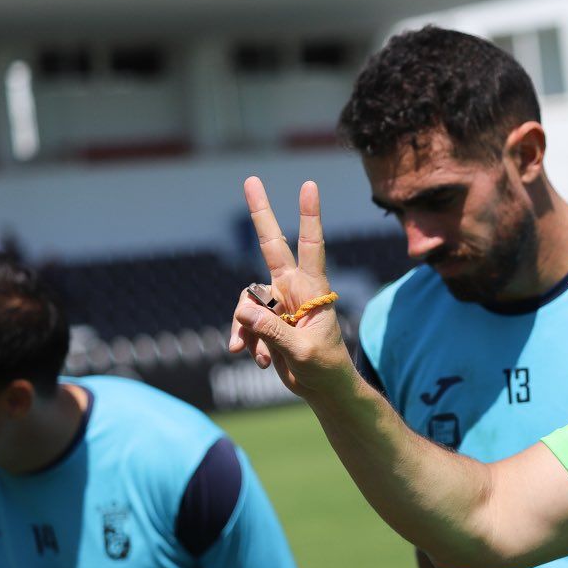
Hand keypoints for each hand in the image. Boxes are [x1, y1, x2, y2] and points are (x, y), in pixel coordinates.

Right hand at [229, 176, 353, 397]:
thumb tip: (243, 311)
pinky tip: (256, 360)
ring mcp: (278, 303)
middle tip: (251, 179)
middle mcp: (293, 289)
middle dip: (261, 213)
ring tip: (260, 356)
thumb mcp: (301, 351)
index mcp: (312, 290)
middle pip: (272, 245)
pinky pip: (243, 321)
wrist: (322, 388)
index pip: (311, 245)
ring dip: (246, 329)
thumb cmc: (324, 368)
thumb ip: (272, 330)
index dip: (308, 216)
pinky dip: (244, 340)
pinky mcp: (265, 320)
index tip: (308, 185)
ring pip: (246, 300)